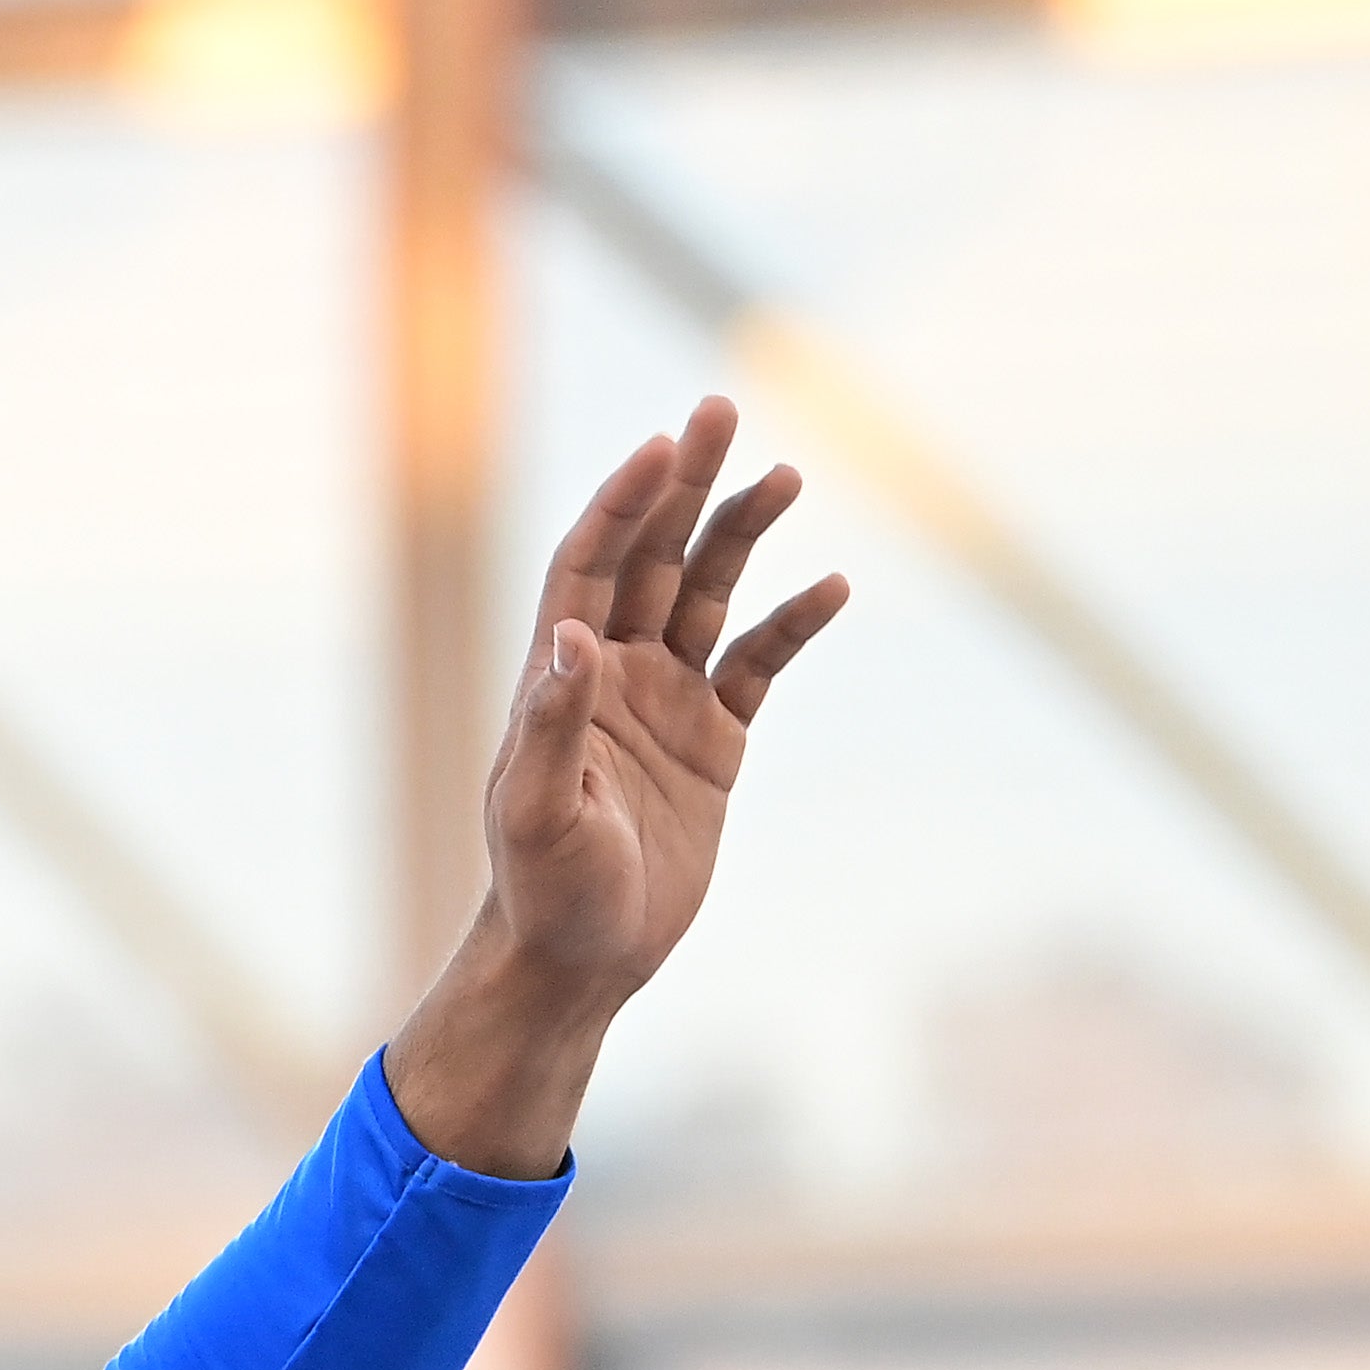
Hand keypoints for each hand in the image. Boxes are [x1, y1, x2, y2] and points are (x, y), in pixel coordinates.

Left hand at [389, 395, 850, 1175]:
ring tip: (788, 475)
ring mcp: (665, 704)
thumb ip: (550, 724)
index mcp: (557, 680)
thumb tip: (571, 635)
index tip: (659, 445)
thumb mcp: (539, 812)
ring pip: (709, 595)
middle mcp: (610, 676)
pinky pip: (760, 666)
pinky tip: (830, 587)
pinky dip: (792, 625)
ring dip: (742, 534)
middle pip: (651, 556)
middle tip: (718, 409)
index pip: (589, 565)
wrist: (580, 960)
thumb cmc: (542, 891)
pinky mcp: (714, 744)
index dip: (620, 503)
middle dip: (684, 485)